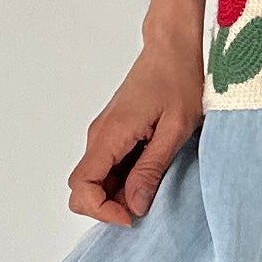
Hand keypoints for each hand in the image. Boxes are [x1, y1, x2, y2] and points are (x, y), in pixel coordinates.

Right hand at [69, 32, 204, 226]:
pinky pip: (108, 166)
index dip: (101, 210)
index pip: (81, 187)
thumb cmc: (179, 78)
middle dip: (109, 206)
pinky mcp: (115, 132)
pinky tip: (151, 172)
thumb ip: (151, 168)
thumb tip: (134, 204)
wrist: (174, 46)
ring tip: (154, 186)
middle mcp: (99, 135)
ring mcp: (105, 133)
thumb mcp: (174, 129)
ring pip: (96, 179)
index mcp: (110, 134)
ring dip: (118, 194)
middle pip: (83, 187)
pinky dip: (123, 179)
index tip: (132, 215)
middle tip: (146, 204)